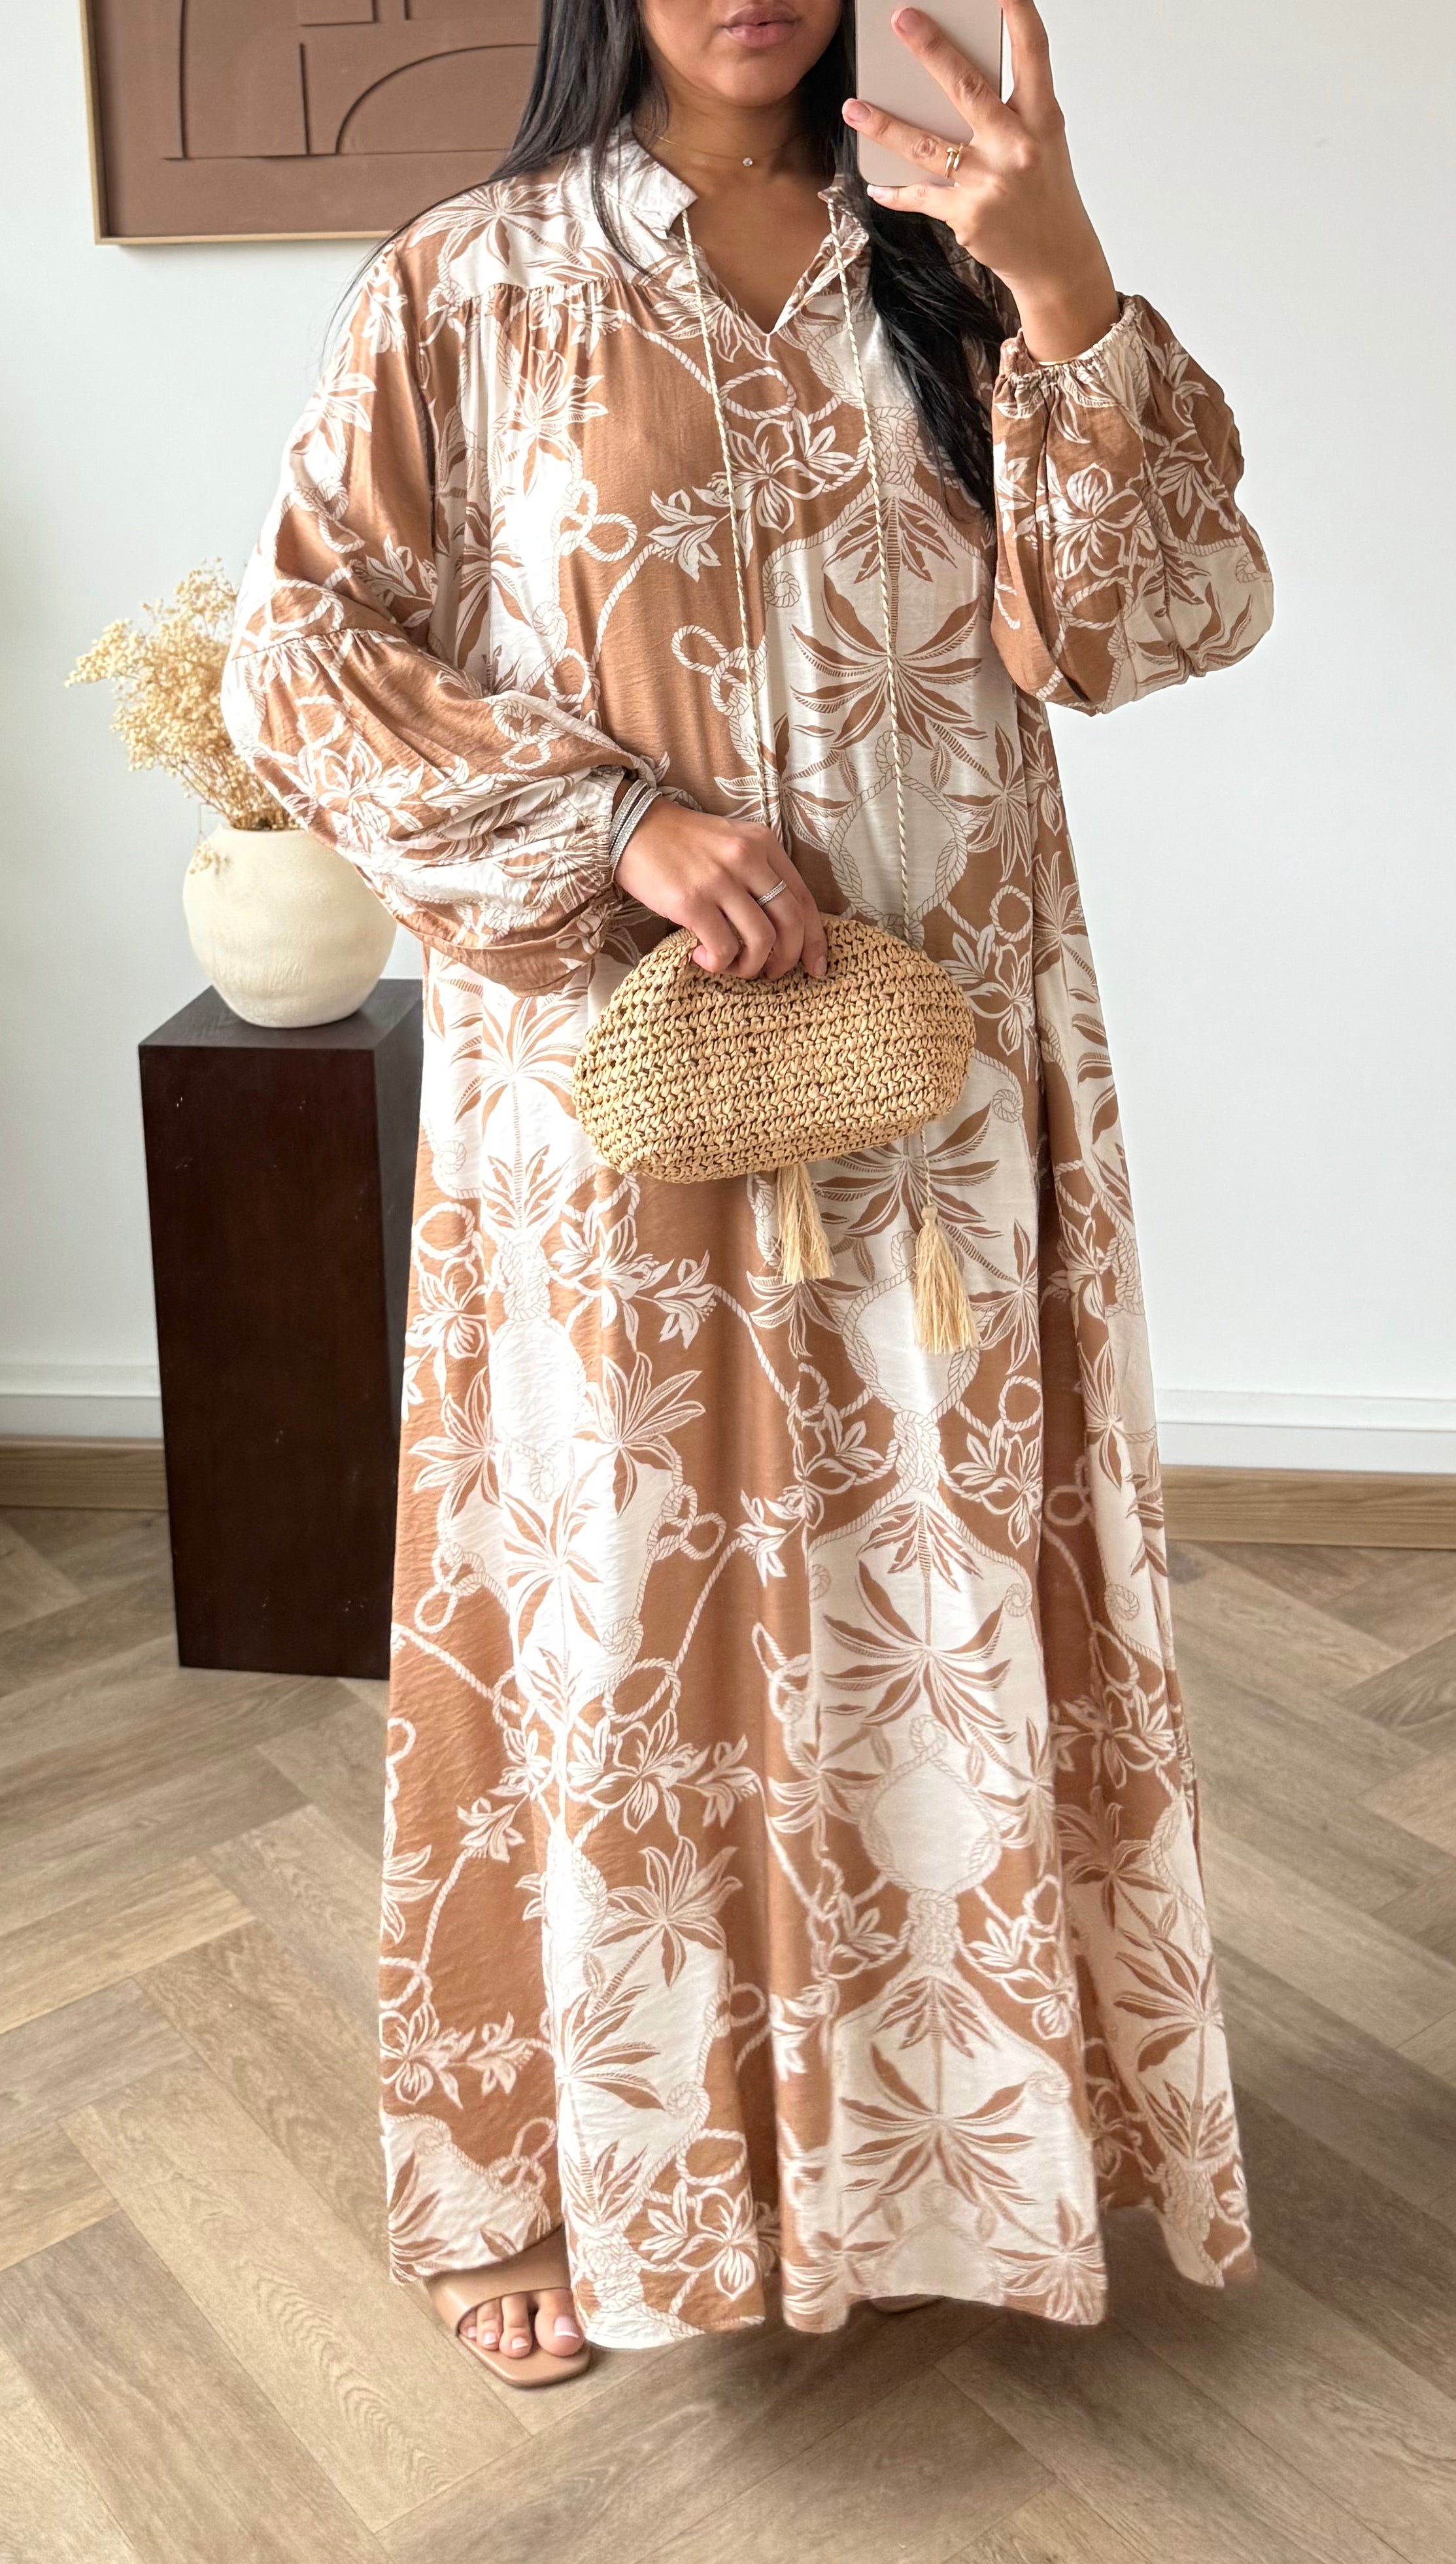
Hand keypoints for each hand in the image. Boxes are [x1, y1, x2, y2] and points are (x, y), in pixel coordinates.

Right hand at [614, 801, 827, 979]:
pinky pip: (723, 947)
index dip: (815, 940)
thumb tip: (778, 929)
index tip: (816, 968)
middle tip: (771, 973)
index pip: (804, 899)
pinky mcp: (692, 901)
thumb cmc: (681, 843)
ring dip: (751, 966)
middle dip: (787, 959)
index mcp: (763, 844)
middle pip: (790, 923)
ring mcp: (720, 880)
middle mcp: (747, 858)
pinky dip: (719, 963)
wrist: (630, 827)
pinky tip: (702, 958)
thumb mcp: (731, 844)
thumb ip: (758, 875)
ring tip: (731, 966)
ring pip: (761, 940)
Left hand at [842, 0, 1119, 361]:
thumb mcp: (1042, 140)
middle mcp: (1017, 146)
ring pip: (926, 145)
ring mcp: (990, 182)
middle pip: (967, 89)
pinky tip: (875, 186)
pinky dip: (895, 192)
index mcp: (1042, 119)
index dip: (1018, 14)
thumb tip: (956, 77)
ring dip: (884, 125)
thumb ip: (1010, 107)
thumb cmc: (1044, 193)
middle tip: (901, 20)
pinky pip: (920, 196)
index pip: (1032, 53)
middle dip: (931, 51)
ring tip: (854, 107)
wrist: (1054, 260)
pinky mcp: (967, 216)